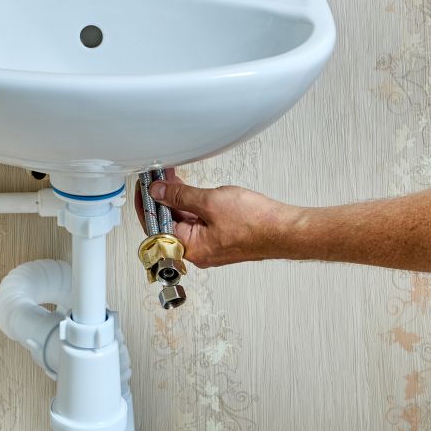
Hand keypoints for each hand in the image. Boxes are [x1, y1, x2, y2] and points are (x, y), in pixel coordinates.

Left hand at [135, 169, 300, 267]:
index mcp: (191, 248)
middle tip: (156, 179)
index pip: (156, 229)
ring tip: (171, 179)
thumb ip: (180, 196)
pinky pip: (198, 222)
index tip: (143, 189)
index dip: (147, 206)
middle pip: (169, 225)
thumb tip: (159, 192)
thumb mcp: (210, 202)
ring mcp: (211, 245)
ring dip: (176, 200)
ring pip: (184, 222)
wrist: (286, 230)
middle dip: (161, 200)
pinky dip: (191, 205)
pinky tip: (189, 190)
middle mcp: (199, 251)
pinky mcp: (222, 238)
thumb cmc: (257, 223)